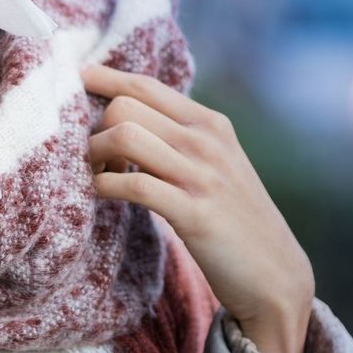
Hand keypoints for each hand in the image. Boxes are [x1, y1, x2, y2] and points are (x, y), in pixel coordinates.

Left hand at [80, 63, 314, 352]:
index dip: (104, 79)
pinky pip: (133, 184)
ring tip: (98, 175)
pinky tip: (101, 194)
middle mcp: (206, 141)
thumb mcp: (215, 163)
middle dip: (96, 129)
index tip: (77, 78)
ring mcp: (201, 176)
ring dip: (95, 156)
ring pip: (124, 136)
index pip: (145, 84)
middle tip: (96, 159)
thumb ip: (179, 136)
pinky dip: (104, 186)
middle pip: (123, 107)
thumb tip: (125, 113)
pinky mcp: (194, 213)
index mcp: (209, 123)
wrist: (275, 274)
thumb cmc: (233, 217)